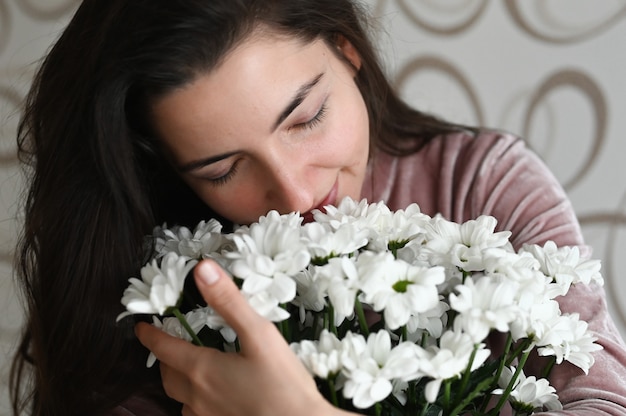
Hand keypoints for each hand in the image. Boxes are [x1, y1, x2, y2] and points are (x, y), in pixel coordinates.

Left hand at [135, 259, 352, 415]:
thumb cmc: (284, 383)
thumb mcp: (259, 334)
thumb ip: (229, 301)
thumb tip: (203, 270)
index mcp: (203, 370)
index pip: (164, 348)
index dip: (150, 336)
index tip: (141, 328)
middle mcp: (198, 397)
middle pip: (167, 375)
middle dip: (164, 358)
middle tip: (169, 344)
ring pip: (180, 398)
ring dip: (179, 381)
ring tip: (191, 368)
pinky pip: (196, 414)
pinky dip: (195, 401)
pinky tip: (212, 395)